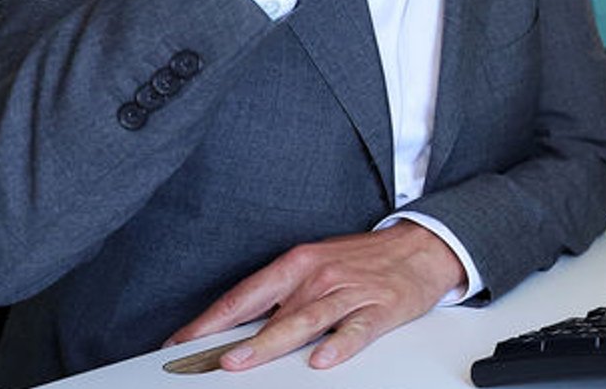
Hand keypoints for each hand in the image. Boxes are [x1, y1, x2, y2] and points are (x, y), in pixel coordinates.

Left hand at [165, 221, 463, 371]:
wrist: (422, 246)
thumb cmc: (364, 259)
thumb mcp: (317, 264)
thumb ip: (281, 294)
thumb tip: (237, 327)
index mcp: (299, 262)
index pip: (246, 295)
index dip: (212, 320)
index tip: (183, 342)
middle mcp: (321, 275)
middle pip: (273, 311)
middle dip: (238, 338)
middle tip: (212, 360)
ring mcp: (350, 292)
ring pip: (307, 321)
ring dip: (273, 342)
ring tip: (247, 359)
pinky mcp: (380, 307)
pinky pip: (357, 329)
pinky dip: (340, 345)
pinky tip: (324, 358)